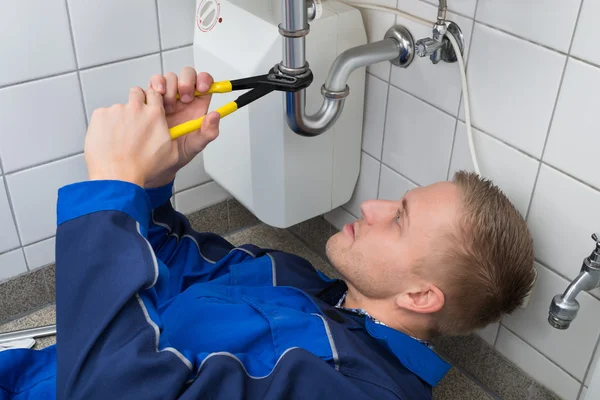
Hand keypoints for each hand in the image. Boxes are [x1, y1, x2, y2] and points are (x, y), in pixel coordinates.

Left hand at [85, 88, 179, 187]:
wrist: (118, 176)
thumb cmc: (142, 168)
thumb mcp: (172, 155)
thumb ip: (174, 137)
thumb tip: (177, 133)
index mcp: (154, 115)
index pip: (154, 93)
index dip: (151, 100)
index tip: (149, 107)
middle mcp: (136, 108)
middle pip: (136, 93)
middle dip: (136, 102)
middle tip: (134, 120)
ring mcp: (116, 110)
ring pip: (118, 107)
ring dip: (119, 118)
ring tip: (120, 138)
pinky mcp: (100, 115)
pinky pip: (103, 115)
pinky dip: (105, 124)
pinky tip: (109, 139)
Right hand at [145, 68, 220, 186]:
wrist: (157, 159)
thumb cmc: (179, 152)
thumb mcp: (196, 145)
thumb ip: (209, 132)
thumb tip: (215, 116)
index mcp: (198, 105)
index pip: (205, 82)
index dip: (204, 80)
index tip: (201, 88)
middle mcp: (183, 98)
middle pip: (186, 75)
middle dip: (185, 81)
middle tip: (184, 97)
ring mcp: (167, 96)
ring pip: (169, 77)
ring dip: (169, 87)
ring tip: (168, 105)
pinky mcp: (151, 98)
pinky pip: (152, 84)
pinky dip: (153, 87)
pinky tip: (156, 99)